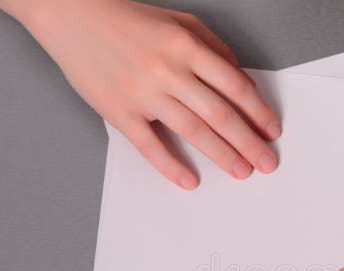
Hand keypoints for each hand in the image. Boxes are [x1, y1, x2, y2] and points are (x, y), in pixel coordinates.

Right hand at [18, 0, 280, 188]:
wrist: (71, 13)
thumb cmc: (128, 19)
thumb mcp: (181, 22)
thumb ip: (215, 50)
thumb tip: (243, 82)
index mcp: (187, 46)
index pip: (235, 87)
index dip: (259, 113)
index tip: (271, 132)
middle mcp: (169, 70)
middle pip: (220, 114)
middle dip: (249, 143)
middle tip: (267, 163)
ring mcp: (143, 92)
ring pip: (193, 131)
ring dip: (222, 155)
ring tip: (242, 172)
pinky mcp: (118, 110)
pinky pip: (150, 145)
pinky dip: (171, 166)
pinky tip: (190, 181)